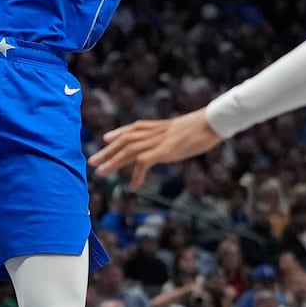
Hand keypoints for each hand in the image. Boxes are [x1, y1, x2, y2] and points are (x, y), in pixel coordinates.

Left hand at [89, 107, 224, 187]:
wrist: (213, 121)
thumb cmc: (202, 127)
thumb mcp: (182, 129)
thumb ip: (171, 134)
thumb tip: (170, 141)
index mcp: (157, 126)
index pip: (132, 128)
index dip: (117, 134)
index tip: (106, 138)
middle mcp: (154, 132)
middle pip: (124, 139)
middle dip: (107, 150)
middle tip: (92, 161)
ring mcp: (158, 140)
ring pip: (129, 150)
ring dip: (113, 161)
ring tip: (102, 172)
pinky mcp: (165, 150)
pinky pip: (144, 162)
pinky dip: (136, 174)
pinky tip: (133, 185)